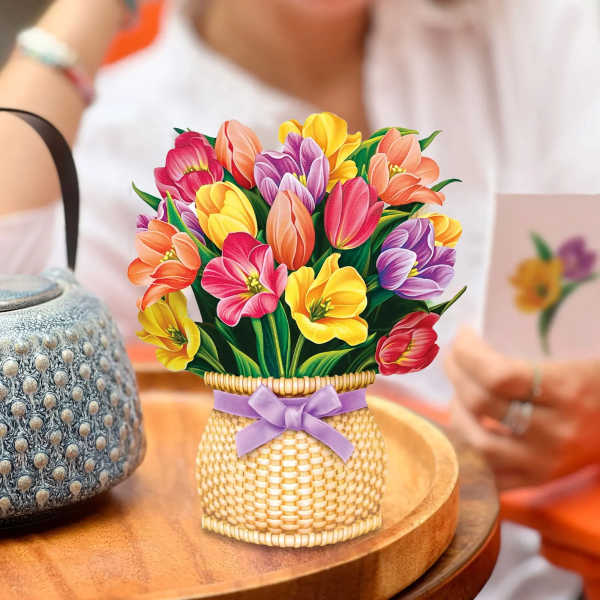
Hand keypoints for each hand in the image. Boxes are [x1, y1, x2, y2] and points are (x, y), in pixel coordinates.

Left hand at [444, 326, 599, 489]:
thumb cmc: (597, 380)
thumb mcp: (573, 357)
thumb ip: (530, 349)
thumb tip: (474, 336)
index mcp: (567, 389)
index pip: (499, 375)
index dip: (468, 354)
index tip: (463, 335)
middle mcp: (555, 430)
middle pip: (481, 404)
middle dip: (456, 375)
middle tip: (453, 358)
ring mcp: (545, 461)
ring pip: (478, 443)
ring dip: (456, 413)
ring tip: (458, 394)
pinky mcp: (538, 480)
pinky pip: (489, 473)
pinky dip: (468, 449)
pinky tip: (467, 425)